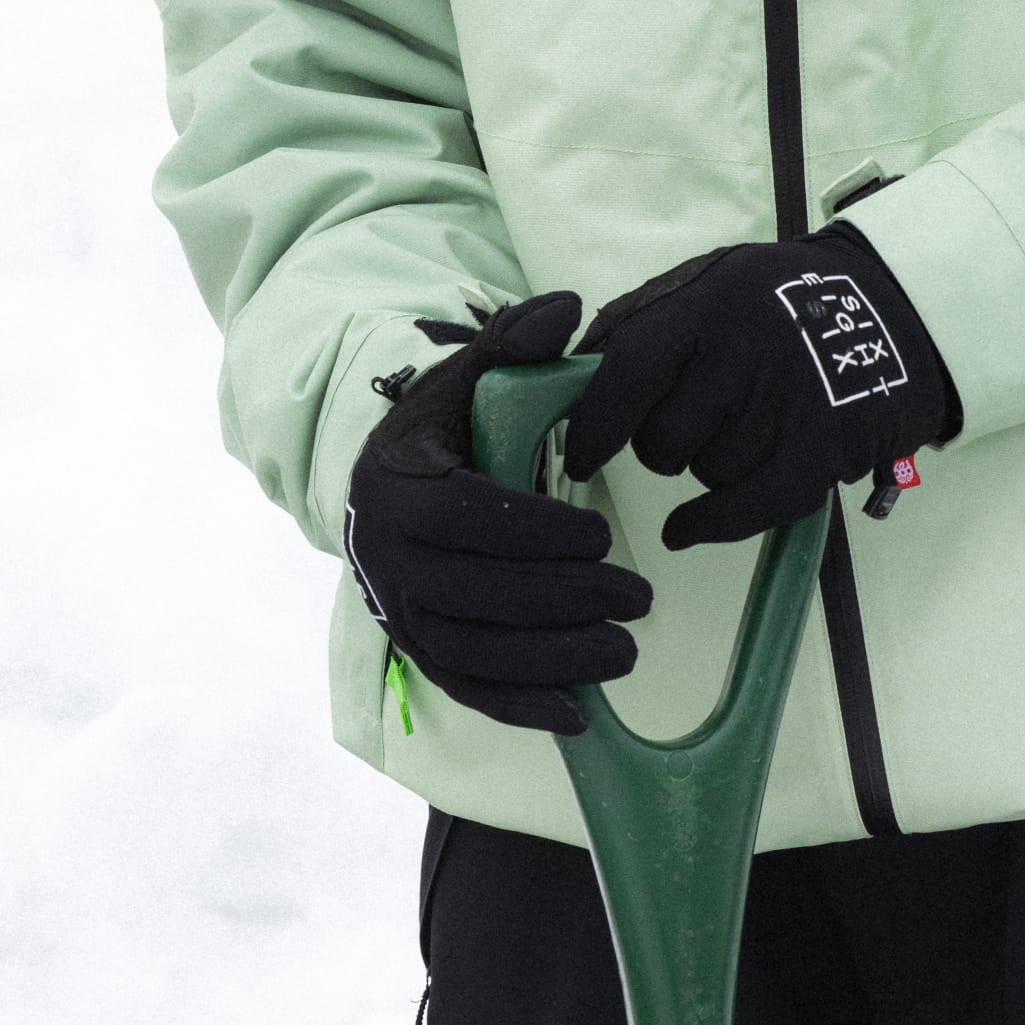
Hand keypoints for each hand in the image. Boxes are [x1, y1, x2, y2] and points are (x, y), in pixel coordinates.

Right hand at [344, 291, 651, 735]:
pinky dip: (518, 707)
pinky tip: (579, 716)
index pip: (467, 517)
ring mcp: (398, 610)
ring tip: (627, 652)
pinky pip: (464, 688)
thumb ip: (518, 340)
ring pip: (473, 651)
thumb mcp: (470, 375)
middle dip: (565, 600)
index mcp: (401, 483)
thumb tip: (570, 307)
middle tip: (640, 598)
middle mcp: (388, 556)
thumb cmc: (445, 428)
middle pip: (478, 593)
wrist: (385, 486)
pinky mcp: (415, 649)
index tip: (604, 533)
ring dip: (552, 660)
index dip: (535, 531)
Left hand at [560, 231, 958, 550]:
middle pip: (662, 440)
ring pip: (707, 473)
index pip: (627, 367)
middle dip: (665, 444)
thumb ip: (641, 318)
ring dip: (712, 465)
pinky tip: (684, 528)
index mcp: (707, 302)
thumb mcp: (712, 281)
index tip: (581, 451)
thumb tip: (570, 367)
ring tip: (746, 427)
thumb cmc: (780, 299)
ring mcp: (785, 400)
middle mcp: (744, 348)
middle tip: (695, 422)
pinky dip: (710, 524)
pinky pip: (746, 506)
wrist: (892, 310)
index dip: (595, 421)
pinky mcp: (821, 447)